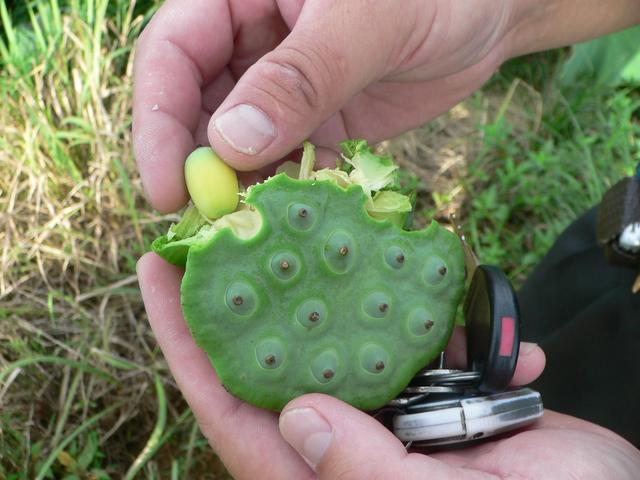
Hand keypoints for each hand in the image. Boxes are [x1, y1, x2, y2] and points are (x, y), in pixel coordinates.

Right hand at [133, 0, 529, 212]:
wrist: (491, 11)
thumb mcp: (367, 21)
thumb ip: (300, 77)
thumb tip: (230, 143)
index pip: (172, 54)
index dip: (158, 121)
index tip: (167, 187)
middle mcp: (252, 40)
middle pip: (197, 107)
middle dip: (200, 165)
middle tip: (208, 224)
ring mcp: (284, 85)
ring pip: (240, 143)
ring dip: (244, 187)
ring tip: (252, 232)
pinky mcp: (317, 120)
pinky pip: (287, 160)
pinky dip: (289, 189)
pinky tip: (298, 219)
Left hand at [137, 253, 638, 479]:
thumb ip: (364, 471)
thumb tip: (295, 418)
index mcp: (325, 477)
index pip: (229, 407)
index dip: (186, 340)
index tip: (157, 268)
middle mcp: (347, 441)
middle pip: (278, 358)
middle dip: (253, 293)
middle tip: (233, 222)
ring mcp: (393, 417)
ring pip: (346, 341)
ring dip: (346, 293)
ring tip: (338, 234)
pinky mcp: (441, 400)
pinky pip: (419, 345)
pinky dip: (438, 321)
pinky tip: (469, 312)